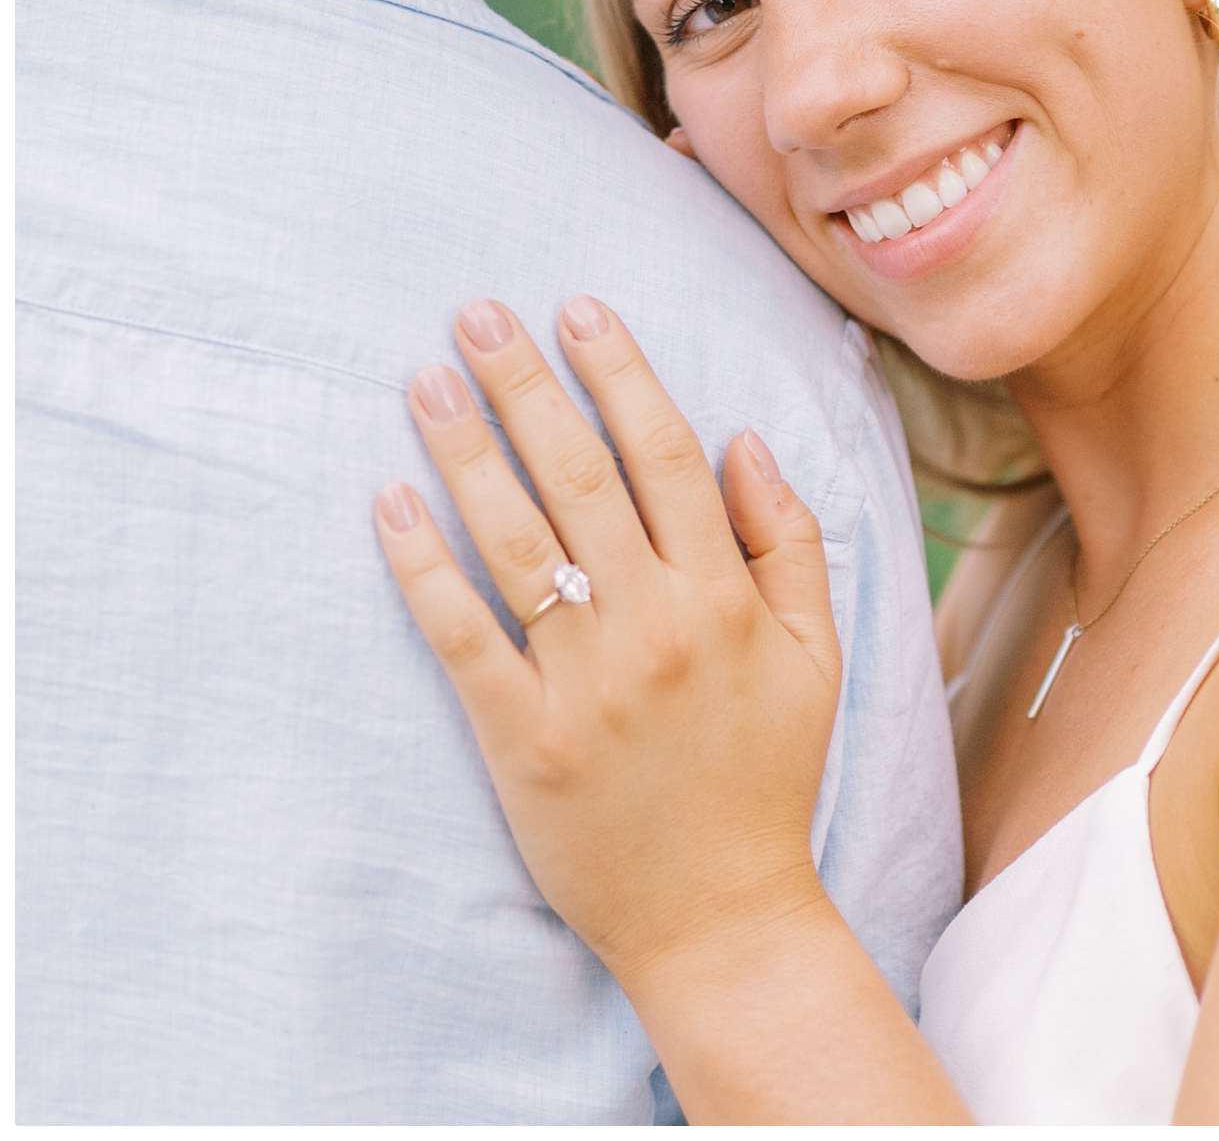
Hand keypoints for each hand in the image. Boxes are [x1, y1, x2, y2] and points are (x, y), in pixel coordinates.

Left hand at [372, 293, 841, 994]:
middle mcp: (654, 626)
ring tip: (427, 378)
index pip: (664, 454)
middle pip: (578, 476)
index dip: (619, 373)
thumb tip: (746, 438)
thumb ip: (788, 541)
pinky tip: (391, 502)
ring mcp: (585, 683)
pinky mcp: (525, 740)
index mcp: (723, 597)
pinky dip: (424, 566)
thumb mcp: (818, 655)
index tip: (578, 309)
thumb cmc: (767, 775)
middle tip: (476, 312)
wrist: (721, 918)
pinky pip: (463, 636)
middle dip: (525, 383)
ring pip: (515, 540)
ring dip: (465, 449)